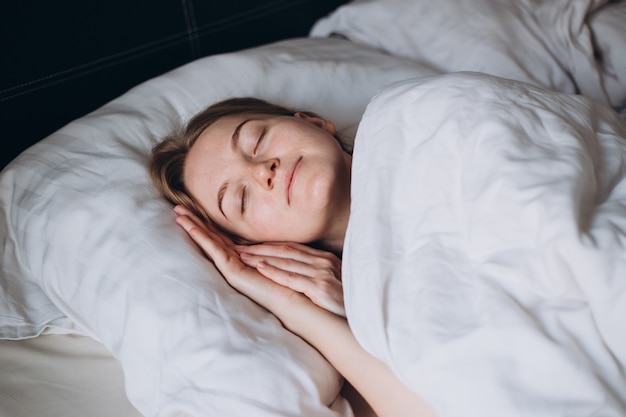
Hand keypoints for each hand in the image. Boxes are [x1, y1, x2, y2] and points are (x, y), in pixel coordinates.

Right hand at [173, 205, 312, 319]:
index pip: (221, 235)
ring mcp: (232, 267)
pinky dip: (202, 237)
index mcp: (243, 256)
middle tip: (177, 207)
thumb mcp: (275, 253)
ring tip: (178, 213)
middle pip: (211, 237)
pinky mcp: (234, 272)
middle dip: (194, 221)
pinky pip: (214, 250)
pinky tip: (191, 227)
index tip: (194, 207)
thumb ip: (264, 244)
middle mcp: (235, 261)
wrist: (295, 299)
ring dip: (193, 227)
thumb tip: (261, 231)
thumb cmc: (288, 279)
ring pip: (209, 242)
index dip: (208, 221)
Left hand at [236, 242, 344, 316]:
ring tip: (241, 256)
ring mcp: (322, 273)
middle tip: (236, 247)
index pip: (291, 247)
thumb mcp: (333, 283)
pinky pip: (292, 278)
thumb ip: (316, 275)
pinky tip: (259, 268)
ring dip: (260, 257)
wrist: (368, 314)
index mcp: (324, 259)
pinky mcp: (320, 287)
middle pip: (285, 250)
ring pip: (285, 261)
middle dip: (259, 248)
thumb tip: (296, 276)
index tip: (249, 245)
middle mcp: (323, 261)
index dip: (268, 245)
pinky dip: (274, 271)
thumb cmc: (349, 303)